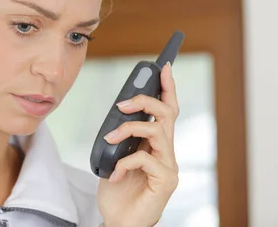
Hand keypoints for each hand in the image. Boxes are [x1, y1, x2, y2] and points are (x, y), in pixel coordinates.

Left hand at [97, 62, 179, 226]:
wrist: (118, 222)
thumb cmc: (118, 191)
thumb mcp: (115, 156)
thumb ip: (122, 137)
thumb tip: (118, 115)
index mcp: (156, 144)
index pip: (167, 111)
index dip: (167, 88)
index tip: (164, 67)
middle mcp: (167, 153)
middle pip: (167, 114)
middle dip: (145, 101)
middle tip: (122, 104)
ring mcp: (168, 167)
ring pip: (157, 132)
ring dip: (128, 129)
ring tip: (109, 139)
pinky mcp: (164, 182)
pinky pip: (145, 159)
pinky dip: (124, 162)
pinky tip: (113, 173)